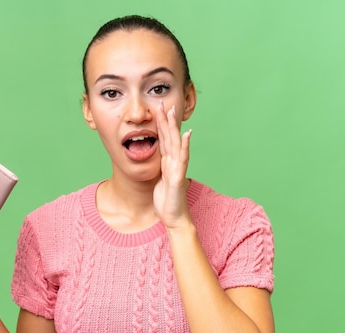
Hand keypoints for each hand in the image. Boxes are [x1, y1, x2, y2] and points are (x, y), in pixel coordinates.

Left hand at [154, 101, 192, 228]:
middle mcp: (174, 163)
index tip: (158, 110)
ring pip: (176, 144)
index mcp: (167, 163)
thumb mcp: (158, 181)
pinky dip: (185, 146)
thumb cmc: (167, 202)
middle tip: (163, 102)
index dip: (161, 125)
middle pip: (170, 137)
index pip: (164, 140)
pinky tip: (187, 134)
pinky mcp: (178, 178)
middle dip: (166, 120)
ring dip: (174, 127)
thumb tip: (157, 161)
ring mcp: (178, 169)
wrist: (174, 219)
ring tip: (172, 112)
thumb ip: (160, 169)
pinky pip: (182, 160)